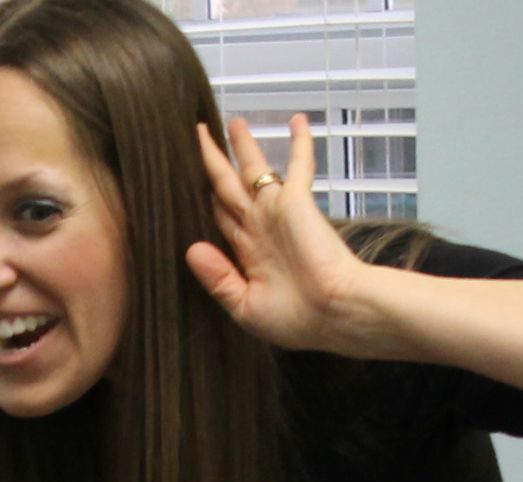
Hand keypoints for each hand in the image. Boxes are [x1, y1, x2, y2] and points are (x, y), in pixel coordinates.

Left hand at [185, 115, 374, 352]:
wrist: (334, 313)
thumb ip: (217, 278)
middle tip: (200, 135)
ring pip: (254, 169)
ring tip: (234, 121)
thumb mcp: (244, 306)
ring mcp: (277, 212)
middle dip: (214, 162)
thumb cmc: (296, 319)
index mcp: (248, 253)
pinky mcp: (297, 201)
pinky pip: (297, 164)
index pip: (221, 218)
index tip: (188, 182)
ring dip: (245, 145)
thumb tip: (192, 248)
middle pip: (228, 186)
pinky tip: (297, 120)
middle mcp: (260, 227)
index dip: (206, 200)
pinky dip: (299, 143)